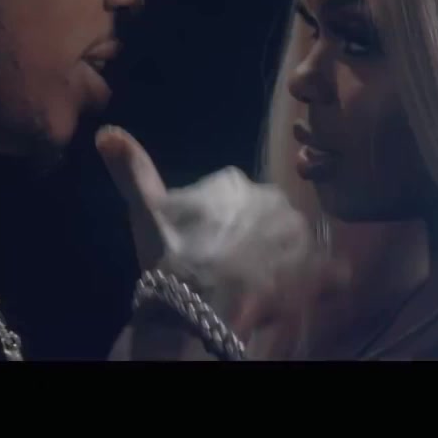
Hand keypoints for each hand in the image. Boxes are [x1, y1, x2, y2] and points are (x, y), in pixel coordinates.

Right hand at [96, 125, 348, 356]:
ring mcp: (298, 238)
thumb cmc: (168, 257)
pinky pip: (332, 273)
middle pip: (269, 225)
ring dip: (285, 266)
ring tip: (261, 291)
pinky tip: (309, 293)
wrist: (195, 306)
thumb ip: (131, 169)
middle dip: (257, 246)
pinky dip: (326, 281)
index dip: (224, 228)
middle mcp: (275, 201)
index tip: (208, 248)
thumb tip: (106, 131)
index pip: (238, 202)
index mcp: (237, 183)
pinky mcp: (316, 275)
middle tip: (233, 275)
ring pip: (297, 248)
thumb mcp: (144, 211)